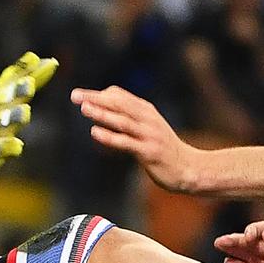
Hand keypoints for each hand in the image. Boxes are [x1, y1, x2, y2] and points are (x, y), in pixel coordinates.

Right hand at [0, 52, 57, 177]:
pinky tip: (17, 146)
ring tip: (25, 112)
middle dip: (16, 92)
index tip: (34, 58)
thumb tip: (36, 56)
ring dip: (12, 118)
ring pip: (0, 124)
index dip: (20, 70)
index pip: (7, 81)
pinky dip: (5, 148)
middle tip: (30, 83)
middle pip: (3, 100)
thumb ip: (15, 79)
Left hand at [71, 86, 197, 192]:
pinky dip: (110, 136)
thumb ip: (128, 118)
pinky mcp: (149, 152)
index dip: (99, 94)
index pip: (120, 96)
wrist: (189, 168)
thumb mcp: (148, 128)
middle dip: (95, 98)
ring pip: (122, 120)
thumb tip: (103, 109)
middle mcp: (147, 119)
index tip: (81, 95)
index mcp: (146, 111)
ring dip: (102, 113)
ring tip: (83, 108)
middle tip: (74, 95)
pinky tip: (95, 132)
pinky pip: (126, 143)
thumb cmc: (164, 149)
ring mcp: (149, 135)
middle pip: (119, 104)